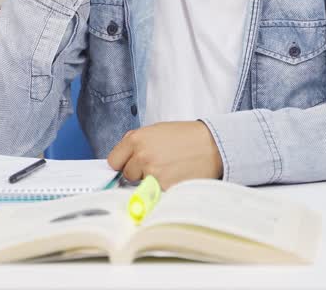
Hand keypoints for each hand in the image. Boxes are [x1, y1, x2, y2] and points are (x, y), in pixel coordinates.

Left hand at [106, 121, 223, 188]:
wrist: (213, 145)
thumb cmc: (187, 137)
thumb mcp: (157, 131)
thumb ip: (137, 143)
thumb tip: (122, 159)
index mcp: (136, 139)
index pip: (113, 161)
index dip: (123, 163)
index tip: (130, 164)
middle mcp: (141, 156)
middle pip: (127, 174)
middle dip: (138, 172)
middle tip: (158, 165)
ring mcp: (152, 173)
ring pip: (140, 186)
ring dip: (150, 182)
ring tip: (169, 170)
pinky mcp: (163, 188)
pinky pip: (154, 193)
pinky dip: (162, 189)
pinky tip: (174, 178)